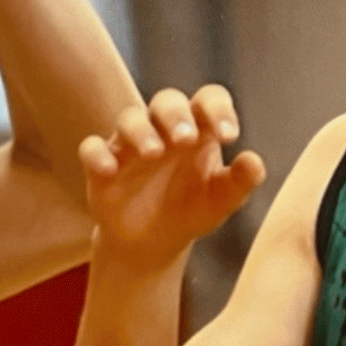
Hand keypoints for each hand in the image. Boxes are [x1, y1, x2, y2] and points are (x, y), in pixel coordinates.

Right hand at [81, 86, 265, 275]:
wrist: (152, 245)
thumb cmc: (190, 212)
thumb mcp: (221, 201)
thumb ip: (241, 182)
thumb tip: (254, 160)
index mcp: (197, 130)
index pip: (208, 100)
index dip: (218, 109)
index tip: (230, 135)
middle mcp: (162, 129)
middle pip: (166, 100)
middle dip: (176, 115)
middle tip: (186, 139)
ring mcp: (129, 146)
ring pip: (129, 118)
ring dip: (141, 131)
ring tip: (154, 153)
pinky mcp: (100, 166)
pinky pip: (91, 148)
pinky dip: (97, 155)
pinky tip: (109, 171)